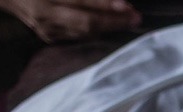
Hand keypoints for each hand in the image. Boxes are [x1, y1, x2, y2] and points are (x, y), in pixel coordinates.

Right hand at [0, 0, 137, 41]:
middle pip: (87, 23)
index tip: (128, 6)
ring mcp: (46, 29)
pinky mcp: (48, 37)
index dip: (107, 5)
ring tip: (127, 21)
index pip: (83, 2)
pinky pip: (77, 37)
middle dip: (114, 22)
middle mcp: (45, 15)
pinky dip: (94, 32)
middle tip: (136, 18)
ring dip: (108, 28)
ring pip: (84, 33)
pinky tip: (108, 28)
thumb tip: (112, 0)